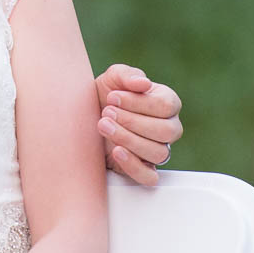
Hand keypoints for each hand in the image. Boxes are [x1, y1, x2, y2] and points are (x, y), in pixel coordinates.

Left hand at [94, 64, 182, 186]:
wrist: (85, 117)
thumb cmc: (106, 95)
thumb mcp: (113, 78)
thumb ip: (128, 75)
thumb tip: (143, 83)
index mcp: (167, 103)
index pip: (167, 105)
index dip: (139, 102)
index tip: (112, 97)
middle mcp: (168, 127)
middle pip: (166, 131)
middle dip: (133, 121)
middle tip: (107, 112)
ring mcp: (157, 149)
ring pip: (158, 152)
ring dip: (129, 139)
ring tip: (104, 126)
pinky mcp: (143, 169)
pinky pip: (149, 177)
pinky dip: (133, 165)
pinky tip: (116, 151)